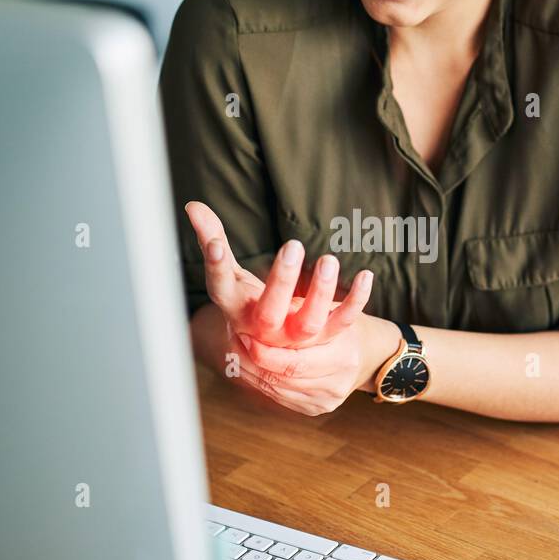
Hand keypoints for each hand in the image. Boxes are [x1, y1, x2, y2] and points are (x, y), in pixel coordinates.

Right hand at [184, 201, 376, 411]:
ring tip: (327, 259)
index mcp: (237, 309)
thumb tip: (192, 206)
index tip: (215, 245)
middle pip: (270, 312)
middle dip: (281, 280)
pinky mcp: (323, 339)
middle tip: (292, 245)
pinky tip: (366, 275)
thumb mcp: (232, 274)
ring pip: (309, 323)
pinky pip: (342, 322)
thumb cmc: (249, 302)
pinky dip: (356, 300)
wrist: (271, 353)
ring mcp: (295, 338)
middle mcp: (265, 330)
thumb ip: (213, 239)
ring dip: (320, 292)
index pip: (221, 288)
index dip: (216, 268)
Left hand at [238, 312, 401, 415]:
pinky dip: (260, 382)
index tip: (243, 333)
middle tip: (233, 341)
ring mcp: (326, 401)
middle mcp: (336, 384)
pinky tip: (247, 366)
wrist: (371, 354)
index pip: (294, 362)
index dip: (264, 351)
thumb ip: (302, 311)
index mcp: (343, 357)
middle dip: (252, 361)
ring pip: (277, 390)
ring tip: (234, 350)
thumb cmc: (346, 323)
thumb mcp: (330, 309)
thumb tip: (262, 306)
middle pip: (283, 377)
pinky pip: (281, 397)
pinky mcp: (316, 409)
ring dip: (251, 371)